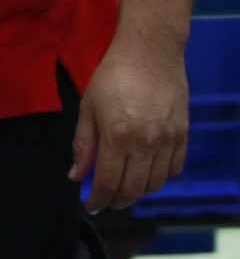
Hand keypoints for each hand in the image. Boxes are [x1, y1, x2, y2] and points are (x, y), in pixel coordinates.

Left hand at [69, 35, 189, 210]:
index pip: (109, 183)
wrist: (149, 53)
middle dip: (117, 201)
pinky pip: (174, 169)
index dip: (98, 200)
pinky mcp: (183, 135)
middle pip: (134, 190)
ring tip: (124, 187)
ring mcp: (168, 140)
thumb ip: (82, 145)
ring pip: (156, 184)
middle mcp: (146, 143)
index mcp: (118, 136)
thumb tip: (75, 176)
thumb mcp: (88, 107)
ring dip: (138, 192)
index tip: (91, 206)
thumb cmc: (112, 76)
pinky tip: (146, 173)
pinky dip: (160, 178)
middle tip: (106, 201)